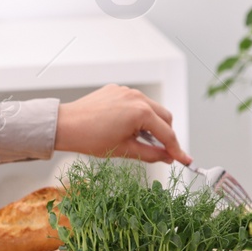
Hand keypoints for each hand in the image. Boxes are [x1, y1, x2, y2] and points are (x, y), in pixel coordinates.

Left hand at [54, 84, 193, 165]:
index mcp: (141, 112)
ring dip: (153, 124)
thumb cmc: (91, 139)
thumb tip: (168, 157)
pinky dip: (138, 115)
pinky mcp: (117, 90)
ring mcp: (127, 91)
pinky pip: (136, 102)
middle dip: (166, 134)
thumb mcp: (124, 150)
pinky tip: (126, 127)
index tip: (185, 160)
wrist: (66, 125)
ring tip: (140, 139)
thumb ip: (151, 154)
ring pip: (152, 108)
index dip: (177, 149)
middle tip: (162, 152)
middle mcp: (137, 97)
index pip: (167, 134)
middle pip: (165, 117)